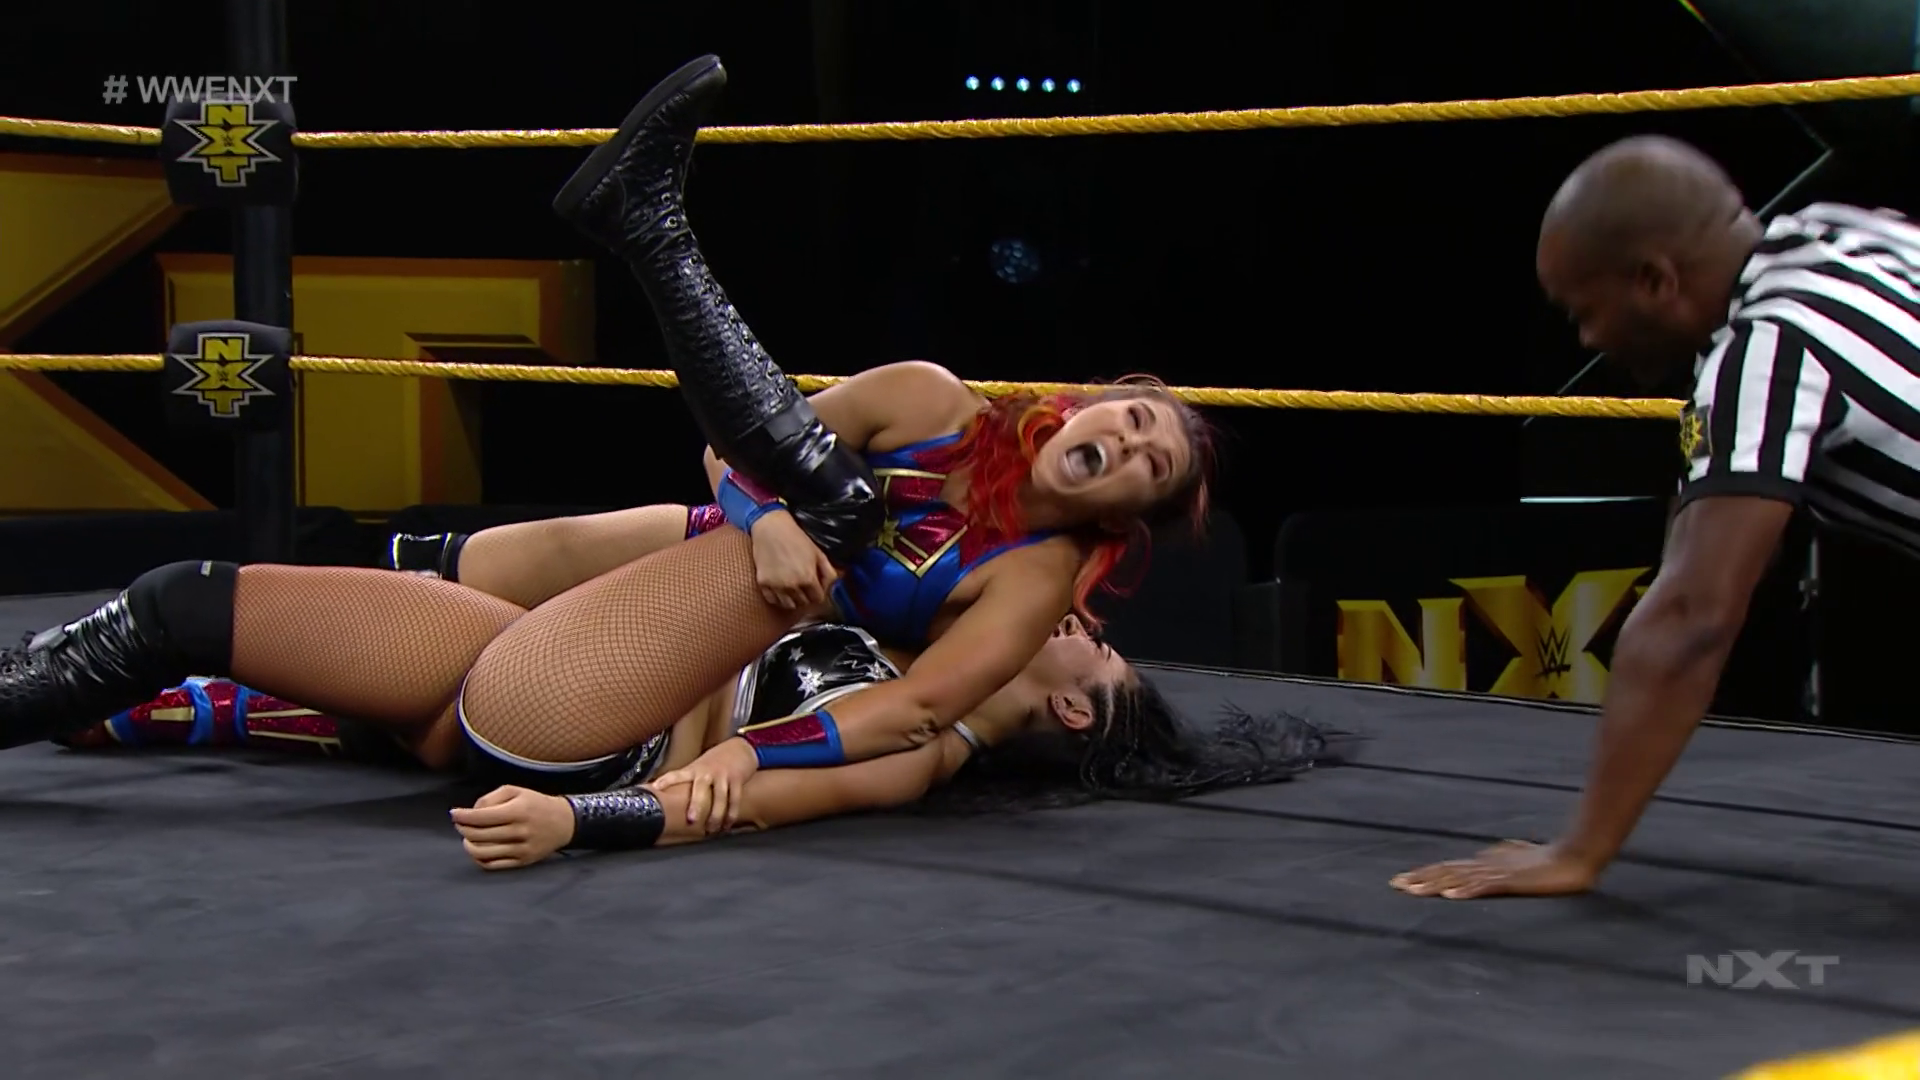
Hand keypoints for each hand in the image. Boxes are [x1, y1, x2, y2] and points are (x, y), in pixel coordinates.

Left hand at [450, 785, 577, 870]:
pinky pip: (493, 865)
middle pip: (479, 835)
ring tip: (467, 837)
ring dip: (468, 845)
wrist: (564, 823)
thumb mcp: (516, 791)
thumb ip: (491, 798)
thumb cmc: (536, 804)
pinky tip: (477, 849)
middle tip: (460, 824)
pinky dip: (479, 858)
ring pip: (483, 852)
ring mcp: (521, 849)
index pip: (481, 817)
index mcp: (518, 810)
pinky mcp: (522, 861)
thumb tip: (471, 813)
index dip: (463, 816)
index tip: (453, 813)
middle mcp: (519, 831)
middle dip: (463, 829)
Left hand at [650, 737, 759, 833]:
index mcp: (694, 769)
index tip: (655, 788)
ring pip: (721, 797)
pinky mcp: (737, 780)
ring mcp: (723, 775)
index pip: (677, 774)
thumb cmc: (714, 763)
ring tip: (711, 830)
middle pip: (700, 788)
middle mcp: (707, 772)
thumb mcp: (698, 768)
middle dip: (696, 804)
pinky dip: (731, 814)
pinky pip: (735, 799)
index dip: (666, 780)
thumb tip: (665, 798)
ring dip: (716, 815)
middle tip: (692, 820)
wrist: (739, 748)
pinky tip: (727, 824)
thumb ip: (686, 781)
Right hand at [749, 510, 837, 611]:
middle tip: (804, 586)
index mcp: (808, 578)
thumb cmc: (796, 538)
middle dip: (806, 596)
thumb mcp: (818, 553)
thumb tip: (831, 587)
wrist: (771, 528)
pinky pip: (773, 600)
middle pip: (803, 603)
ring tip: (793, 588)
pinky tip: (780, 587)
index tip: (815, 588)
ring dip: (793, 599)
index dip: (818, 593)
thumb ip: (828, 573)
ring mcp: (776, 586)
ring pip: (788, 605)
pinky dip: (778, 597)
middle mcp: (792, 585)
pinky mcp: (763, 584)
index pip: (818, 599)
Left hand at [1389, 840, 1599, 899]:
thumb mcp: (1514, 857)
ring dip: (1435, 886)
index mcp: (1484, 862)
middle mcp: (1485, 866)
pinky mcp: (1512, 882)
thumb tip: (1480, 857)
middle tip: (1394, 885)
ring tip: (1413, 892)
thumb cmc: (1545, 857)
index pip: (1448, 868)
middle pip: (1446, 872)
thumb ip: (1496, 857)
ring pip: (1460, 879)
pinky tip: (1451, 897)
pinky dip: (1468, 891)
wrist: (1573, 856)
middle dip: (1420, 879)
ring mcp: (1497, 873)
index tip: (1402, 880)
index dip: (1425, 873)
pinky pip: (1487, 887)